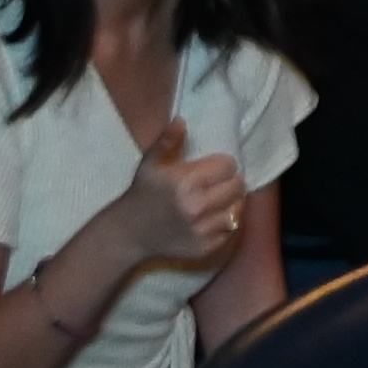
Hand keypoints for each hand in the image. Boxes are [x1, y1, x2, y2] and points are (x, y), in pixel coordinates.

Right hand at [94, 130, 250, 279]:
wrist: (129, 233)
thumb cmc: (142, 194)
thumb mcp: (150, 164)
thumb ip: (167, 140)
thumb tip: (182, 120)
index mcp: (186, 182)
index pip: (228, 166)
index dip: (223, 164)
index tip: (216, 167)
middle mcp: (197, 206)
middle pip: (238, 187)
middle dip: (231, 182)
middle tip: (220, 183)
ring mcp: (202, 230)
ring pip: (238, 209)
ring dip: (231, 203)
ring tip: (219, 199)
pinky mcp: (205, 248)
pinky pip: (230, 231)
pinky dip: (225, 223)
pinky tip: (212, 217)